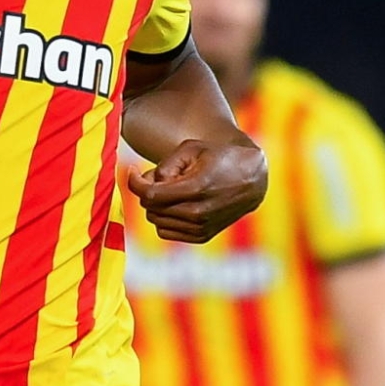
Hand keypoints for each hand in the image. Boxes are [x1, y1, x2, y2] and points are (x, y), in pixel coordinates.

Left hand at [129, 137, 266, 242]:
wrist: (252, 179)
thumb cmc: (219, 158)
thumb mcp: (192, 149)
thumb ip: (165, 164)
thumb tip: (147, 183)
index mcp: (196, 188)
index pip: (150, 194)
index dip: (134, 182)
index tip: (132, 171)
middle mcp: (198, 212)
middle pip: (151, 208)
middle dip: (149, 190)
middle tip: (161, 176)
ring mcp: (200, 228)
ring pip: (156, 220)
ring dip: (157, 205)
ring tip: (173, 189)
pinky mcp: (201, 237)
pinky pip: (166, 231)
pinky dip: (165, 218)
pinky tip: (177, 204)